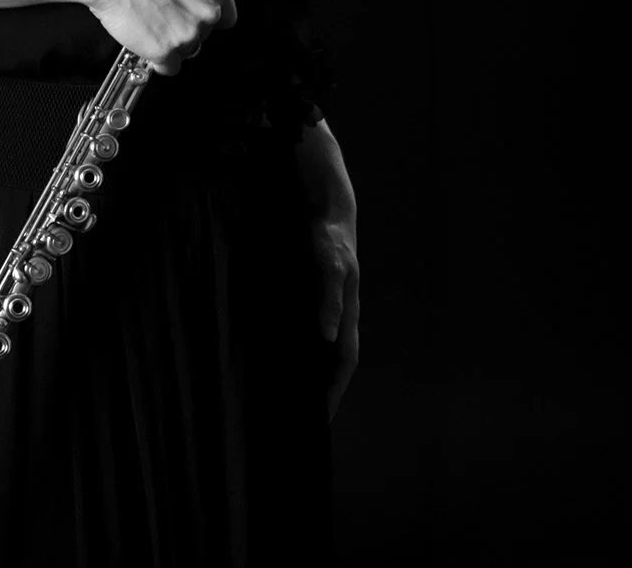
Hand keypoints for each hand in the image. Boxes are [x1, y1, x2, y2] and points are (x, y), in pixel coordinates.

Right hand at [85, 0, 235, 74]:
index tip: (196, 20)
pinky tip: (146, 40)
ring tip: (150, 24)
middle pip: (204, 36)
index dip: (206, 20)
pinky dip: (157, 60)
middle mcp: (208, 13)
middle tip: (163, 17)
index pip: (227, 19)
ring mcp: (188, 34)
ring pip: (186, 52)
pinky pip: (168, 67)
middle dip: (185, 31)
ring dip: (170, 44)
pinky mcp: (167, 52)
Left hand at [309, 208, 358, 422]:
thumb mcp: (330, 266)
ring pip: (322, 350)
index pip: (344, 364)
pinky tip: (283, 356)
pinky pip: (310, 332)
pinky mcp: (315, 296)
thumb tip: (327, 336)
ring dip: (311, 372)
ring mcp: (329, 307)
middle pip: (334, 363)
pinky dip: (300, 349)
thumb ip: (329, 299)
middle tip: (303, 418)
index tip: (322, 419)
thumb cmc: (330, 239)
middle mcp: (340, 316)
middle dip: (323, 390)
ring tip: (291, 395)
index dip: (334, 391)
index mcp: (348, 315)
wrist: (328, 212)